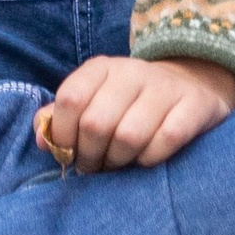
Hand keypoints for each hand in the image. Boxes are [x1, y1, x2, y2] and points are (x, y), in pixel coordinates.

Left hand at [36, 51, 234, 173]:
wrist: (191, 84)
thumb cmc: (130, 101)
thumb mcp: (95, 98)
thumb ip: (63, 116)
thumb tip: (41, 139)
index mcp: (102, 68)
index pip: (70, 98)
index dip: (63, 134)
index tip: (68, 153)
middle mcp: (132, 72)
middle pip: (97, 123)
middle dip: (91, 156)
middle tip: (94, 167)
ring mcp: (165, 88)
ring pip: (129, 136)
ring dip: (119, 161)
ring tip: (117, 165)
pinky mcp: (193, 106)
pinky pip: (166, 140)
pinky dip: (150, 158)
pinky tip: (145, 160)